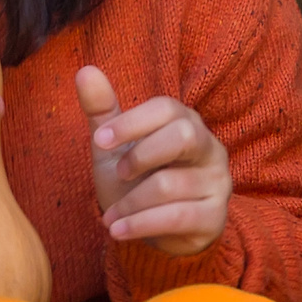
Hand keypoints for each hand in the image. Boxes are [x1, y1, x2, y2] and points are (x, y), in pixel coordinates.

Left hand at [76, 67, 231, 257]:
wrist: (156, 230)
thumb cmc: (136, 180)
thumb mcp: (114, 147)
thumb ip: (101, 111)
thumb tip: (85, 70)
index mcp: (186, 122)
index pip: (166, 109)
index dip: (131, 121)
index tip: (100, 140)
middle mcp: (209, 148)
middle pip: (184, 135)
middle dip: (143, 155)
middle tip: (119, 174)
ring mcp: (217, 183)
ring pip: (172, 185)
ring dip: (131, 203)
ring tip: (109, 217)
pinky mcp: (215, 217)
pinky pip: (178, 217)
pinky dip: (141, 224)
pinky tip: (118, 231)